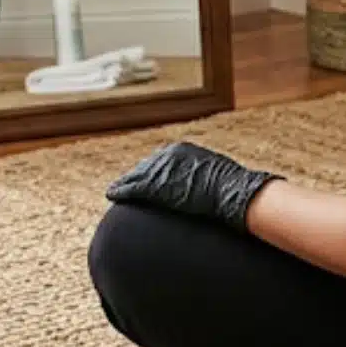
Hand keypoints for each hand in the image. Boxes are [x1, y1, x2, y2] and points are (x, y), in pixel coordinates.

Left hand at [106, 141, 282, 230]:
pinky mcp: (156, 183)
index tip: (144, 178)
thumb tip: (211, 189)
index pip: (161, 160)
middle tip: (125, 186)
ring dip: (125, 184)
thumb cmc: (231, 189)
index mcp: (184, 151)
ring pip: (137, 175)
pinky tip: (112, 195)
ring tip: (115, 191)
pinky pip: (133, 186)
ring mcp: (162, 168)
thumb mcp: (217, 177)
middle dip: (136, 176)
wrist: (233, 193)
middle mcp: (169, 155)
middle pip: (147, 166)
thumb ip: (206, 178)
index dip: (152, 171)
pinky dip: (122, 190)